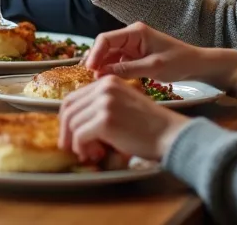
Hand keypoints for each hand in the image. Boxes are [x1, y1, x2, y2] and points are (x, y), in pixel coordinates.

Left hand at [59, 75, 190, 161]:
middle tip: (70, 147)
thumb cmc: (149, 125)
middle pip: (68, 109)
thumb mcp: (123, 104)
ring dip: (77, 142)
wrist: (169, 134)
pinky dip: (83, 148)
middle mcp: (104, 87)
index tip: (70, 134)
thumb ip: (100, 106)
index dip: (67, 118)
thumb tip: (74, 123)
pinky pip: (80, 135)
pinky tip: (95, 154)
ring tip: (90, 153)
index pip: (73, 97)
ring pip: (73, 123)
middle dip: (66, 131)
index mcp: (108, 81)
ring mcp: (104, 103)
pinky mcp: (105, 120)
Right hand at [84, 23, 236, 85]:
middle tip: (89, 80)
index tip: (89, 70)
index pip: (106, 39)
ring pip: (109, 55)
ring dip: (103, 67)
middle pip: (105, 46)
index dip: (94, 54)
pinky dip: (111, 70)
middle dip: (96, 61)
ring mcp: (132, 45)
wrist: (197, 65)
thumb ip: (126, 69)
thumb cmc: (179, 62)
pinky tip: (108, 82)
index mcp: (135, 32)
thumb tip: (101, 74)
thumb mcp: (152, 68)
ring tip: (96, 83)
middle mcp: (131, 36)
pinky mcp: (135, 55)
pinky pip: (117, 61)